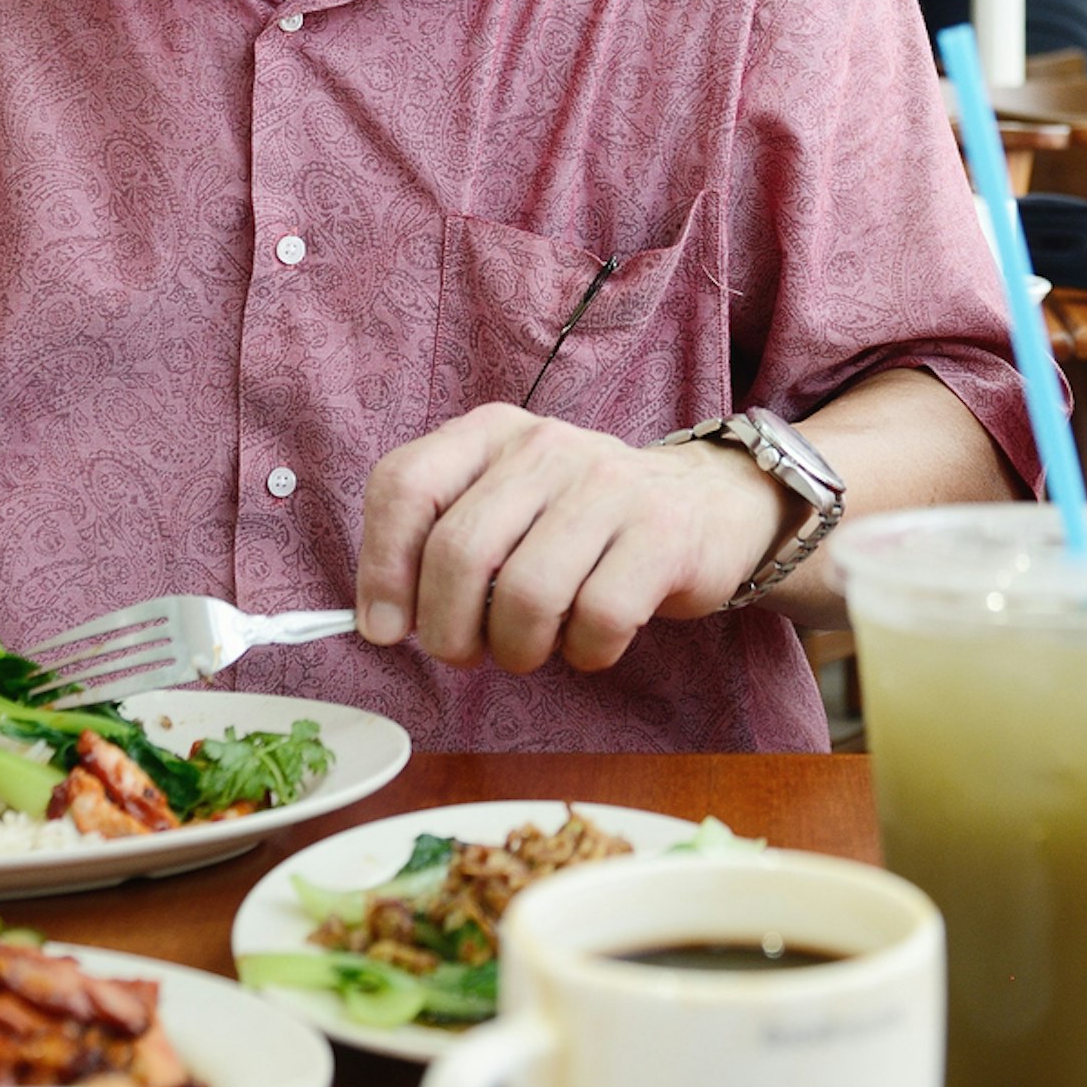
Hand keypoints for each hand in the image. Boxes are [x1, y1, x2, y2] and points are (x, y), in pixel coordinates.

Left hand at [357, 408, 790, 673]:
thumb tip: (379, 623)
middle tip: (466, 654)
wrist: (707, 505)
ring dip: (518, 649)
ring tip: (531, 649)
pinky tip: (592, 641)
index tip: (385, 628)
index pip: (405, 486)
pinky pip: (598, 618)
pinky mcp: (662, 534)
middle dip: (448, 630)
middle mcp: (546, 447)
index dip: (381, 568)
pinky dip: (584, 653)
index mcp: (492, 432)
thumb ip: (439, 544)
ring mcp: (609, 486)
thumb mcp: (507, 506)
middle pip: (460, 552)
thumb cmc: (583, 523)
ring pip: (527, 594)